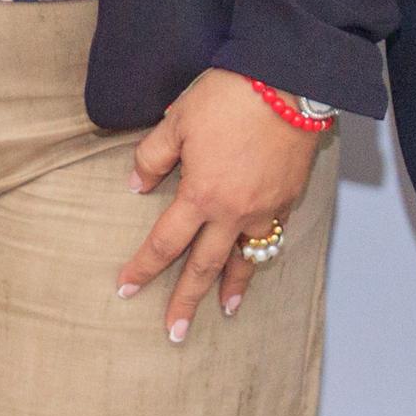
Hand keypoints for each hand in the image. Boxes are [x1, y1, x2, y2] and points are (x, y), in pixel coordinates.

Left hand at [115, 71, 322, 343]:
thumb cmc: (230, 95)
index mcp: (201, 195)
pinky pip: (271, 234)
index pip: (164, 243)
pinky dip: (262, 252)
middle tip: (174, 333)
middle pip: (204, 266)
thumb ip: (152, 157)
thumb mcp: (177, 120)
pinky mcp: (289, 197)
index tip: (126, 288)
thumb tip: (136, 185)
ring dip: (233, 286)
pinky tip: (256, 257)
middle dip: (186, 301)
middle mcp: (233, 212)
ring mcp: (265, 208)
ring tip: (225, 310)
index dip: (143, 268)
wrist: (289, 82)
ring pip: (245, 258)